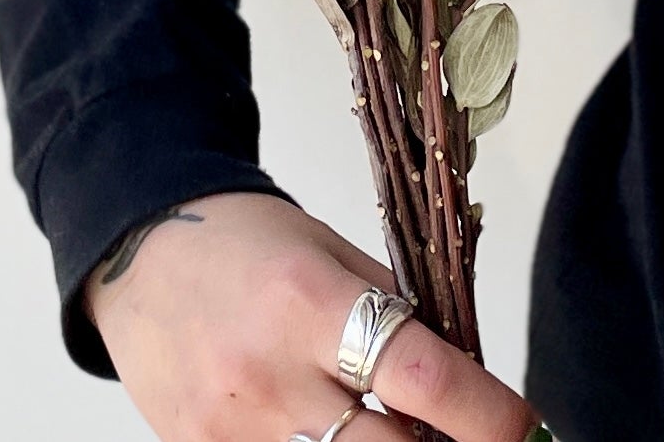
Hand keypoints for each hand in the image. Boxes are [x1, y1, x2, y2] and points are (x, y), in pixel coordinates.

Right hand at [85, 190, 542, 441]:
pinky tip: (331, 431)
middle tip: (466, 435)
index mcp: (308, 300)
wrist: (138, 253)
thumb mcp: (328, 252)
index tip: (526, 427)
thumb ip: (394, 312)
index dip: (487, 413)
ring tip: (392, 428)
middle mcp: (269, 374)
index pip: (421, 377)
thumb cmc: (244, 241)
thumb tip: (468, 376)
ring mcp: (231, 429)